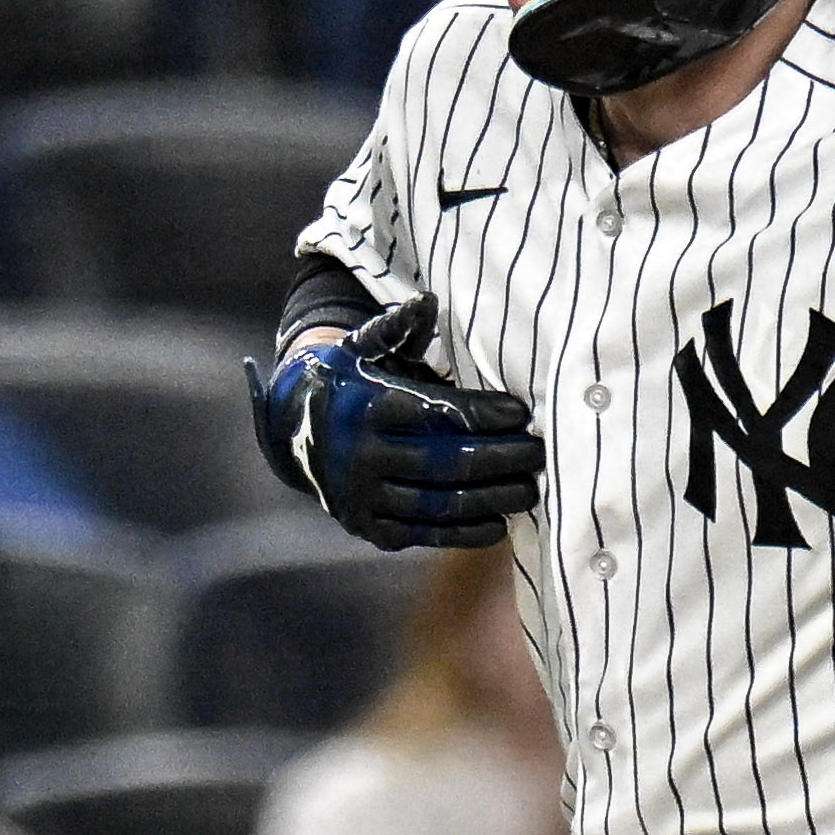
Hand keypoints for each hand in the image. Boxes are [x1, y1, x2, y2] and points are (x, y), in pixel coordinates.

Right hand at [248, 299, 539, 549]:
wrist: (294, 436)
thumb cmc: (350, 384)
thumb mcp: (361, 349)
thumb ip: (397, 327)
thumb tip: (428, 301)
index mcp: (368, 408)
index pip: (439, 414)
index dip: (485, 415)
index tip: (522, 414)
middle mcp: (364, 456)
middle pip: (448, 463)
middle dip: (501, 460)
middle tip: (539, 455)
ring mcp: (365, 497)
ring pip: (441, 504)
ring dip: (492, 499)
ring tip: (530, 489)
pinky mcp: (369, 528)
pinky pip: (425, 534)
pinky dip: (465, 532)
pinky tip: (498, 522)